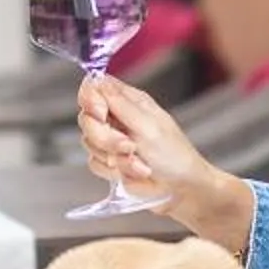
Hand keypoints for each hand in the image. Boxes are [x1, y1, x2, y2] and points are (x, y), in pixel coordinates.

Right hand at [80, 76, 251, 249]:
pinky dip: (114, 171)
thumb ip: (120, 104)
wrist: (182, 189)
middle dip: (105, 137)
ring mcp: (112, 141)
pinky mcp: (110, 163)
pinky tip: (136, 172)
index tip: (101, 113)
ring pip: (89, 143)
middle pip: (86, 118)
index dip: (90, 99)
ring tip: (140, 163)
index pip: (95, 87)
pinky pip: (95, 164)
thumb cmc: (174, 154)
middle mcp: (118, 118)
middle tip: (128, 147)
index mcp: (129, 101)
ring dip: (115, 157)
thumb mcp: (148, 126)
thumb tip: (98, 80)